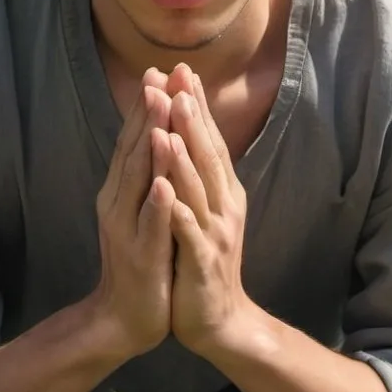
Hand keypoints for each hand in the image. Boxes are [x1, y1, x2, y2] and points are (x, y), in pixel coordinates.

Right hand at [92, 67, 174, 357]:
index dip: (146, 105)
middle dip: (147, 111)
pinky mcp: (139, 255)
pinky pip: (149, 225)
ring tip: (161, 111)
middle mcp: (118, 201)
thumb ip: (145, 174)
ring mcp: (126, 227)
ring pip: (138, 179)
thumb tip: (155, 133)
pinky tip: (165, 184)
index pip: (134, 139)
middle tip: (157, 75)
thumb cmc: (141, 258)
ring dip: (149, 143)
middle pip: (133, 148)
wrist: (124, 316)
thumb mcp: (142, 210)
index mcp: (121, 189)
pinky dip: (156, 203)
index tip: (160, 70)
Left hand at [162, 64, 251, 357]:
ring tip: (169, 127)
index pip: (208, 140)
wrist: (217, 320)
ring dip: (183, 156)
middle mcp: (223, 205)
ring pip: (198, 188)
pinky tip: (167, 193)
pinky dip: (179, 211)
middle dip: (191, 117)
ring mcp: (215, 233)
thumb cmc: (202, 261)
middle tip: (179, 81)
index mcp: (221, 191)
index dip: (196, 106)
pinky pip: (189, 233)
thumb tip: (190, 132)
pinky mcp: (203, 262)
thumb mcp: (203, 211)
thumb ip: (199, 174)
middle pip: (207, 155)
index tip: (181, 71)